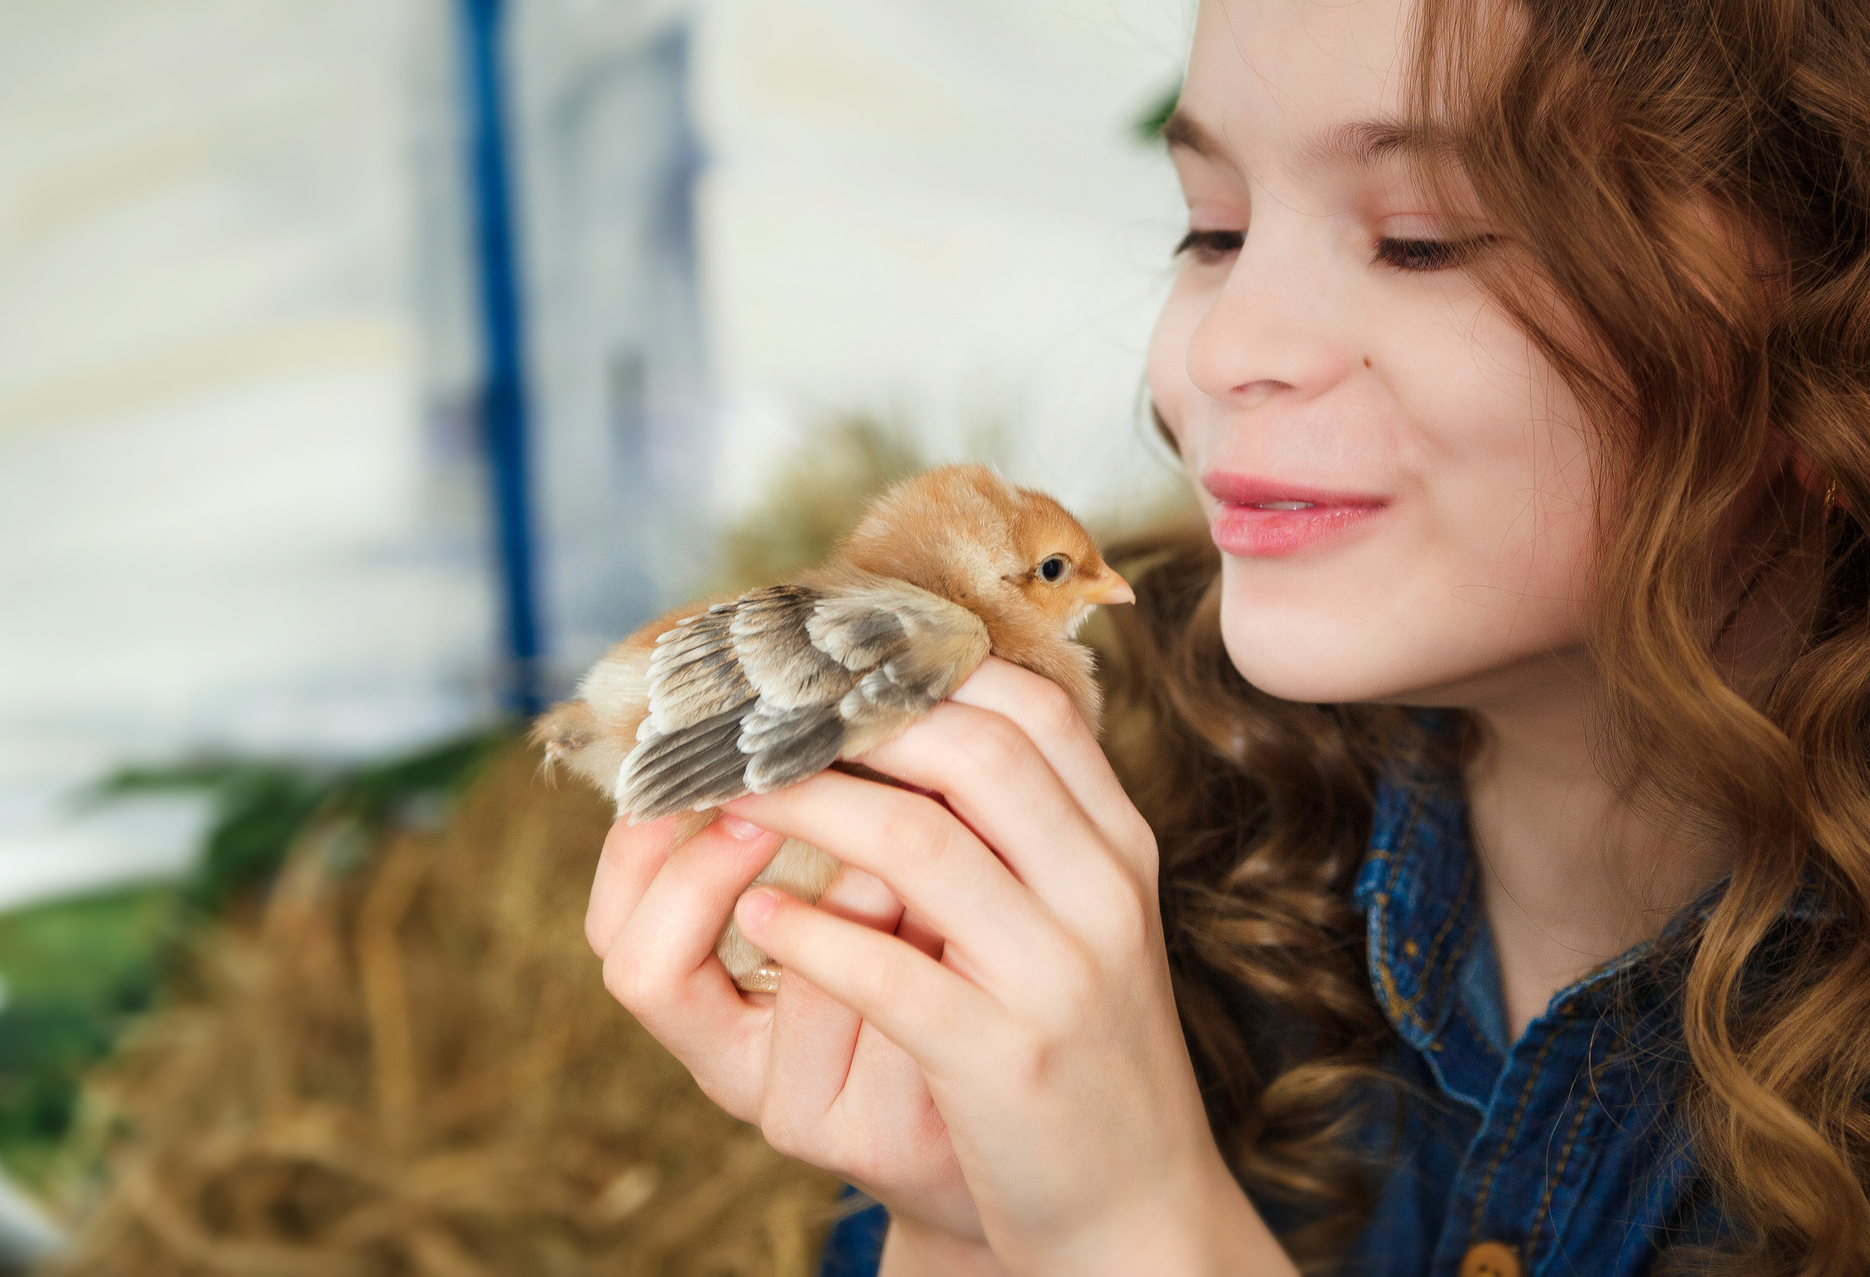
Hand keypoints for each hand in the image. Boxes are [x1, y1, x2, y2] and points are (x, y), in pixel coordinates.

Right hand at [586, 778, 984, 1245]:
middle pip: (639, 968)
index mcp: (714, 996)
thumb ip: (834, 818)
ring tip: (890, 834)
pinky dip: (893, 955)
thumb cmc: (944, 972)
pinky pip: (868, 1037)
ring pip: (761, 1003)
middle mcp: (734, 1060)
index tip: (709, 758)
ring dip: (833, 896)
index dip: (639, 844)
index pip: (617, 925)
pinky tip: (937, 901)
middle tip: (775, 786)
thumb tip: (819, 687)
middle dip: (702, 865)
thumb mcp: (876, 890)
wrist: (1030, 1111)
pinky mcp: (876, 1141)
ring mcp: (797, 1108)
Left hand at [591, 658, 1291, 1276]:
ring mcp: (1059, 976)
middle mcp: (1103, 894)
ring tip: (730, 791)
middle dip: (852, 720)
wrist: (1140, 1207)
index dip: (926, 667)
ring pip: (920, 847)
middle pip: (977, 750)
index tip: (832, 662)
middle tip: (758, 712)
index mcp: (1120, 846)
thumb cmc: (1084, 1048)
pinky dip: (811, 936)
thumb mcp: (1082, 920)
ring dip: (807, 806)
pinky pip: (890, 976)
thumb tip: (913, 724)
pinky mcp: (1005, 1061)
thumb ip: (1028, 829)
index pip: (1035, 707)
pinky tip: (759, 915)